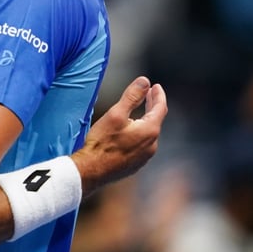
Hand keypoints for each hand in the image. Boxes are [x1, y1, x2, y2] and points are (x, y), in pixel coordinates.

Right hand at [73, 76, 166, 196]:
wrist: (91, 170)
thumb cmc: (102, 142)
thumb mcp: (116, 114)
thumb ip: (132, 96)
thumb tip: (145, 81)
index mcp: (150, 131)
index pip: (160, 108)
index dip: (158, 95)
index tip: (155, 86)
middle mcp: (152, 145)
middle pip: (155, 120)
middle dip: (152, 106)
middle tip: (149, 94)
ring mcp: (145, 157)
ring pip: (148, 134)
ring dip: (145, 121)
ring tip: (138, 112)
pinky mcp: (136, 164)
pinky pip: (142, 145)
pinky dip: (139, 134)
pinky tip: (129, 132)